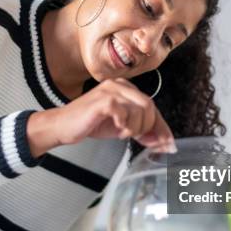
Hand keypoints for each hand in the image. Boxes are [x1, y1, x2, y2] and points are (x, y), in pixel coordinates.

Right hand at [27, 78, 175, 156]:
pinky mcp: (103, 100)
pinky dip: (125, 125)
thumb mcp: (121, 127)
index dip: (162, 127)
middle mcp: (119, 84)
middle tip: (138, 139)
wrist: (63, 126)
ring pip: (141, 109)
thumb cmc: (89, 124)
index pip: (151, 106)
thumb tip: (163, 142)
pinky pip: (125, 113)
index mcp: (125, 88)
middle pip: (150, 106)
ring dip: (135, 128)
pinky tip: (117, 129)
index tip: (168, 145)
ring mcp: (111, 90)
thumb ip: (141, 129)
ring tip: (122, 132)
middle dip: (148, 128)